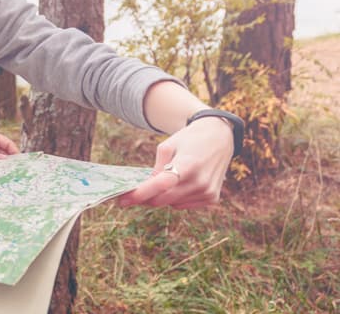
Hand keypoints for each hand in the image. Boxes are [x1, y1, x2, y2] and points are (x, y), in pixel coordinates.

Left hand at [118, 117, 233, 208]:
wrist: (220, 138)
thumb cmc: (188, 140)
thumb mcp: (167, 147)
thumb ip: (157, 169)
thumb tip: (147, 190)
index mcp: (189, 164)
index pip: (161, 184)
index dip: (141, 194)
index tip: (122, 200)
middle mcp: (201, 181)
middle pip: (163, 199)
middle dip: (145, 198)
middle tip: (130, 195)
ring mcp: (208, 192)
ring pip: (172, 204)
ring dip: (162, 197)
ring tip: (163, 180)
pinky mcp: (212, 198)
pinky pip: (184, 205)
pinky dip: (175, 198)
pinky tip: (179, 185)